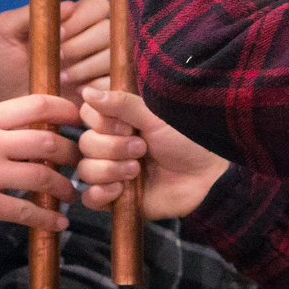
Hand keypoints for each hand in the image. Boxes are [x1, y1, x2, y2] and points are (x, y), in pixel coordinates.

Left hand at [0, 0, 113, 104]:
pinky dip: (96, 87)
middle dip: (84, 43)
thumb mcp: (6, 31)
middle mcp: (90, 39)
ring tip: (61, 78)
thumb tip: (68, 6)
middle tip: (59, 58)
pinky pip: (113, 84)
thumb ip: (30, 13)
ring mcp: (98, 65)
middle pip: (109, 30)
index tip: (58, 34)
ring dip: (88, 66)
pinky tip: (76, 92)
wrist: (2, 101)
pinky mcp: (100, 90)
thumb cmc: (3, 63)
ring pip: (112, 56)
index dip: (82, 18)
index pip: (97, 6)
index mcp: (72, 19)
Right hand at [0, 92, 78, 238]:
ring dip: (64, 188)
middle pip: (47, 141)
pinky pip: (26, 211)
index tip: (81, 119)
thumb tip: (30, 130)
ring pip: (42, 177)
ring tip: (71, 193)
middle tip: (84, 161)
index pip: (35, 104)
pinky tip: (57, 223)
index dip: (65, 110)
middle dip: (73, 153)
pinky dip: (47, 219)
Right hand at [76, 87, 227, 218]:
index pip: (86, 115)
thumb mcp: (154, 117)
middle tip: (141, 149)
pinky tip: (122, 189)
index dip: (102, 122)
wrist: (204, 177)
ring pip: (85, 170)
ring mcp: (110, 172)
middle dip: (113, 148)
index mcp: (118, 122)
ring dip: (111, 170)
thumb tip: (86, 91)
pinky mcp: (114, 198)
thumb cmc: (185, 141)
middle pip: (84, 143)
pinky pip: (88, 198)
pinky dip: (101, 193)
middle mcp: (110, 145)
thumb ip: (120, 103)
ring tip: (138, 170)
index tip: (128, 126)